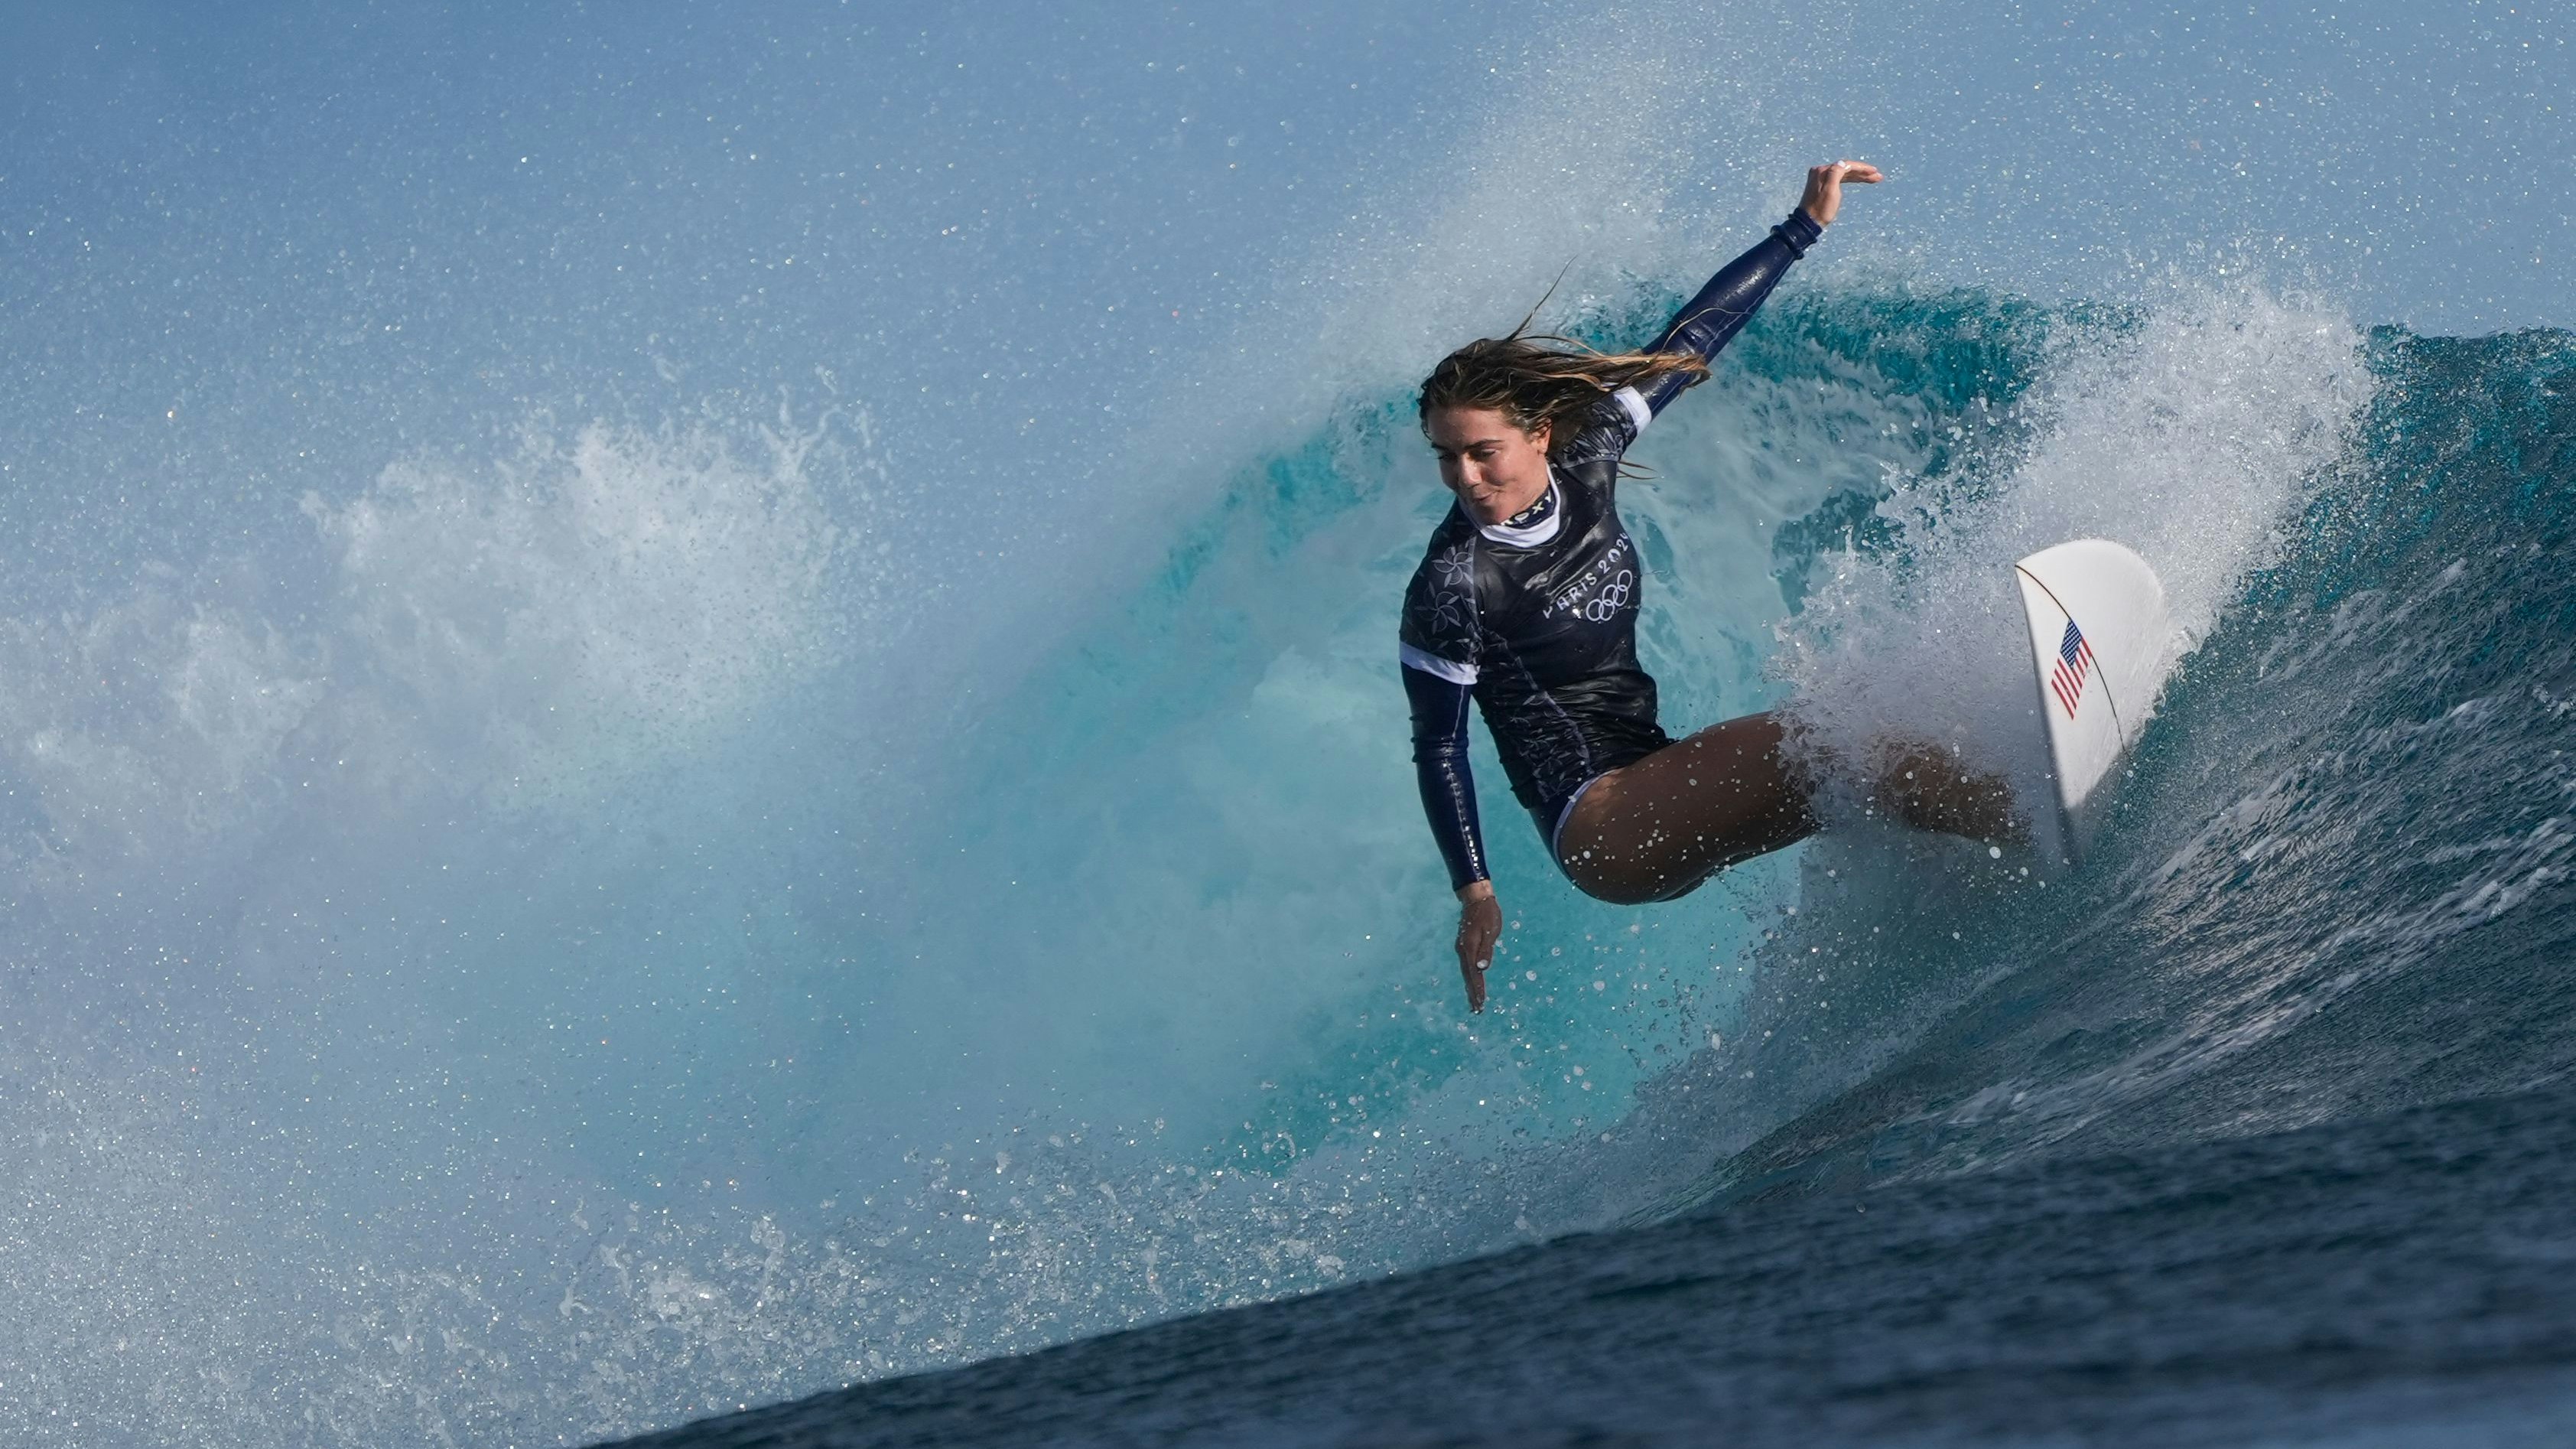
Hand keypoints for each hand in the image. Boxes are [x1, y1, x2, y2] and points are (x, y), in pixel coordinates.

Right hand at [1453, 882, 1501, 1012]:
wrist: (1475, 898)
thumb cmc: (1487, 913)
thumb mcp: (1490, 931)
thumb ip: (1486, 950)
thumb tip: (1481, 969)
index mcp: (1470, 948)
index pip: (1474, 974)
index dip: (1477, 989)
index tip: (1480, 1003)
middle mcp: (1463, 951)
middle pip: (1468, 976)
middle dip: (1472, 993)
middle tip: (1477, 1010)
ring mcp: (1462, 949)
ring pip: (1466, 972)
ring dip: (1470, 987)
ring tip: (1474, 1002)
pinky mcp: (1464, 946)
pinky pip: (1466, 966)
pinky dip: (1469, 977)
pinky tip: (1472, 982)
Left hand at [1798, 160, 1882, 227]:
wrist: (1808, 223)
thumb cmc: (1820, 209)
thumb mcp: (1830, 191)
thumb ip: (1835, 174)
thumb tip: (1842, 162)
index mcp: (1822, 171)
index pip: (1846, 165)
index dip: (1862, 168)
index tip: (1874, 171)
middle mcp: (1821, 172)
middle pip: (1846, 169)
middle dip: (1863, 172)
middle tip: (1878, 176)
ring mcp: (1821, 178)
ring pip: (1844, 174)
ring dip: (1859, 176)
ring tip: (1874, 179)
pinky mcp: (1822, 185)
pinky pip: (1840, 179)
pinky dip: (1851, 179)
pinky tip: (1860, 180)